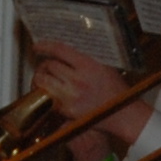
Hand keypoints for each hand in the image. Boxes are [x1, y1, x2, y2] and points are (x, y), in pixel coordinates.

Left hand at [29, 43, 144, 159]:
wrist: (123, 114)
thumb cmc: (116, 90)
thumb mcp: (105, 67)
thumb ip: (86, 58)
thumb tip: (66, 51)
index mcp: (88, 66)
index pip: (60, 50)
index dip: (45, 46)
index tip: (37, 46)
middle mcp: (78, 80)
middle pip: (49, 66)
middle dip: (44, 65)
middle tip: (44, 67)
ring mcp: (71, 96)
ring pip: (43, 82)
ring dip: (40, 79)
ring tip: (43, 79)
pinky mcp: (68, 110)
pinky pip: (49, 98)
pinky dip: (46, 94)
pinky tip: (48, 93)